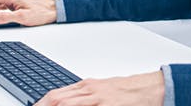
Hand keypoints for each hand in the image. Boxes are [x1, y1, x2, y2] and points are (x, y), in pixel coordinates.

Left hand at [36, 71, 164, 105]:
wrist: (150, 88)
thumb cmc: (128, 91)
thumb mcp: (103, 91)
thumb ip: (85, 97)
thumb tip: (67, 103)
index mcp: (86, 86)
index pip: (55, 95)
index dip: (40, 104)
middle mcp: (89, 90)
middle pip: (56, 99)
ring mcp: (97, 99)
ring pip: (66, 104)